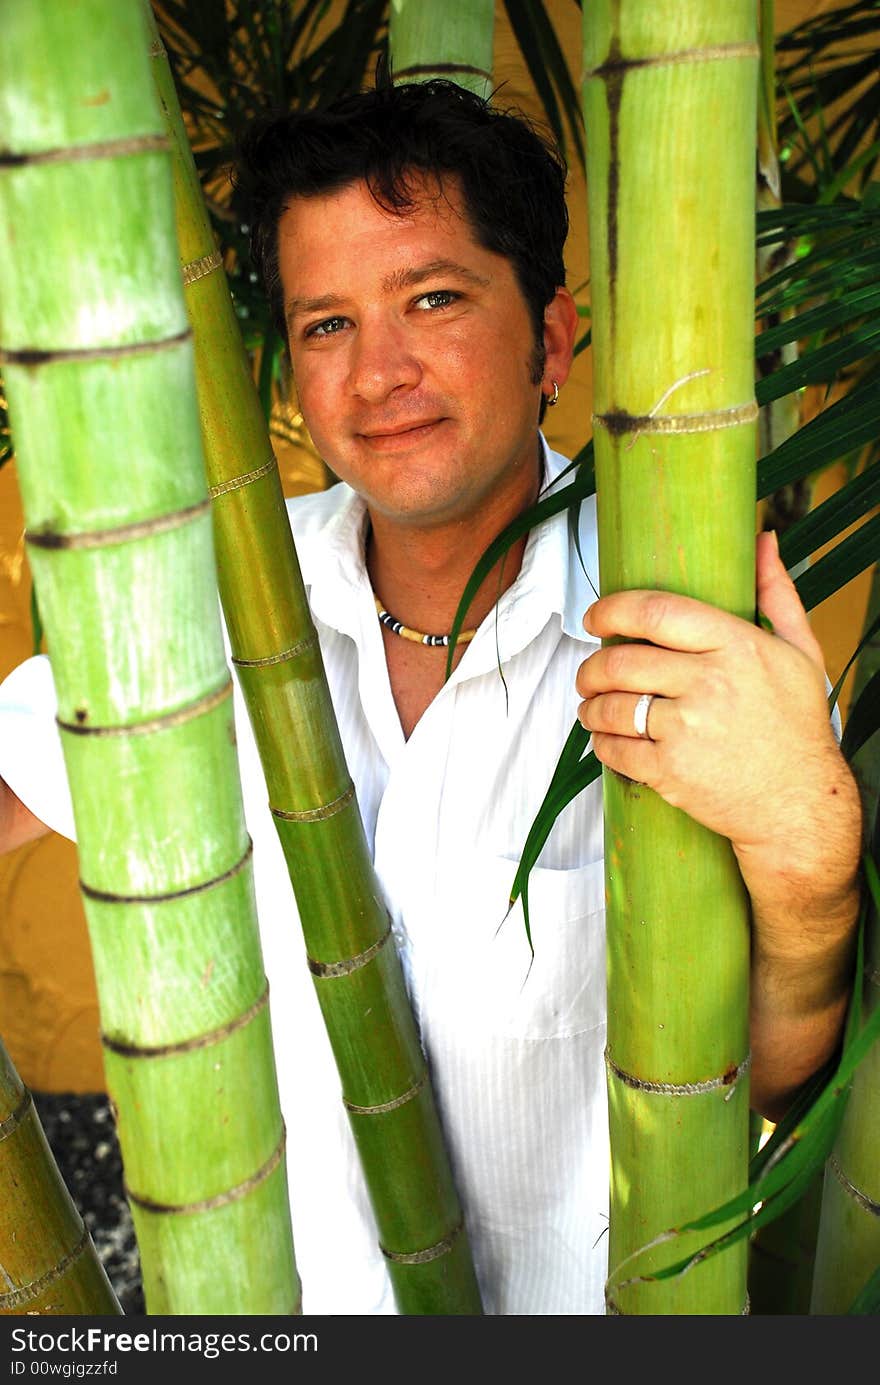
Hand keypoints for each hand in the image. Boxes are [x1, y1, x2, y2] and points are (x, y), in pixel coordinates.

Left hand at [575, 532, 859, 887]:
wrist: (800, 806)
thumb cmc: (798, 727)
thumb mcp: (800, 653)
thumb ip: (776, 594)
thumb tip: (763, 540)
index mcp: (737, 646)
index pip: (655, 611)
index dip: (612, 610)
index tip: (597, 618)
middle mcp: (709, 684)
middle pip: (620, 660)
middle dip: (592, 666)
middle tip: (590, 672)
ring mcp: (686, 730)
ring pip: (610, 705)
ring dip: (589, 705)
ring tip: (592, 705)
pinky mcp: (670, 772)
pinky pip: (613, 749)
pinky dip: (600, 743)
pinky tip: (606, 738)